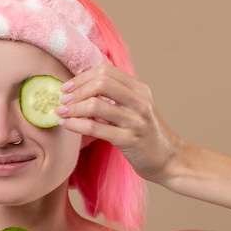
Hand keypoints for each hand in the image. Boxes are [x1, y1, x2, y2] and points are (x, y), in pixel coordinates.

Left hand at [56, 64, 182, 183]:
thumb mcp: (137, 109)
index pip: (106, 71)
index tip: (68, 88)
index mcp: (140, 90)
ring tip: (61, 113)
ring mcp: (136, 120)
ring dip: (72, 108)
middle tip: (63, 100)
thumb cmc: (147, 135)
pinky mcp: (130, 140)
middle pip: (101, 82)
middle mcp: (140, 101)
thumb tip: (82, 89)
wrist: (169, 160)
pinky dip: (76, 124)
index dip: (82, 77)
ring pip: (96, 105)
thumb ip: (117, 97)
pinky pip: (96, 128)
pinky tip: (67, 125)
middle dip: (76, 90)